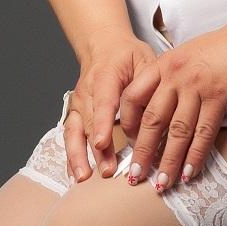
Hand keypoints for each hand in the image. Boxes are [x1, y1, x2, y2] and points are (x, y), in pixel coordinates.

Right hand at [62, 30, 160, 183]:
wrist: (103, 46)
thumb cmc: (127, 56)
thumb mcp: (145, 62)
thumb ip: (150, 89)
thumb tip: (157, 121)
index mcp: (105, 76)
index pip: (103, 101)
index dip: (102, 123)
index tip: (103, 142)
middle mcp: (86, 91)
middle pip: (89, 123)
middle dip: (96, 149)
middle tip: (107, 171)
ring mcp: (78, 104)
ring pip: (74, 131)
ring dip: (78, 156)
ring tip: (83, 178)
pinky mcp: (75, 113)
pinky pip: (70, 136)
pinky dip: (71, 156)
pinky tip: (75, 175)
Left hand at [119, 14, 226, 191]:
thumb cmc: (224, 47)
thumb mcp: (187, 56)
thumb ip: (171, 78)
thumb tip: (161, 108)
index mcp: (163, 64)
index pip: (132, 96)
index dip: (127, 123)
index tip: (128, 143)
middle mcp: (175, 75)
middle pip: (152, 120)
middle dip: (142, 152)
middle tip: (135, 176)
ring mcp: (197, 86)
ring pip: (177, 131)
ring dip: (167, 162)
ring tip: (161, 184)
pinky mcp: (219, 96)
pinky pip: (204, 132)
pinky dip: (195, 156)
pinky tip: (189, 173)